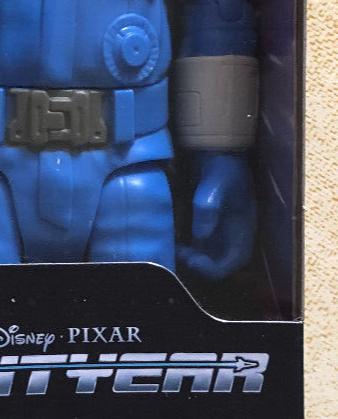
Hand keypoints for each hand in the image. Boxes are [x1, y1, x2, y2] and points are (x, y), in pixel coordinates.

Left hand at [178, 153, 255, 280]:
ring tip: (174, 248)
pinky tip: (176, 240)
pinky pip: (203, 245)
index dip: (214, 268)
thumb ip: (208, 207)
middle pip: (223, 264)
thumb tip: (201, 236)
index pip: (234, 260)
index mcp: (243, 226)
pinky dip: (191, 249)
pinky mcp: (212, 224)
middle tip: (180, 253)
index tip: (192, 260)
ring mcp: (224, 229)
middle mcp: (235, 233)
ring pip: (212, 256)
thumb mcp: (215, 182)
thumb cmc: (222, 165)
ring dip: (194, 259)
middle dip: (202, 266)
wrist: (218, 150)